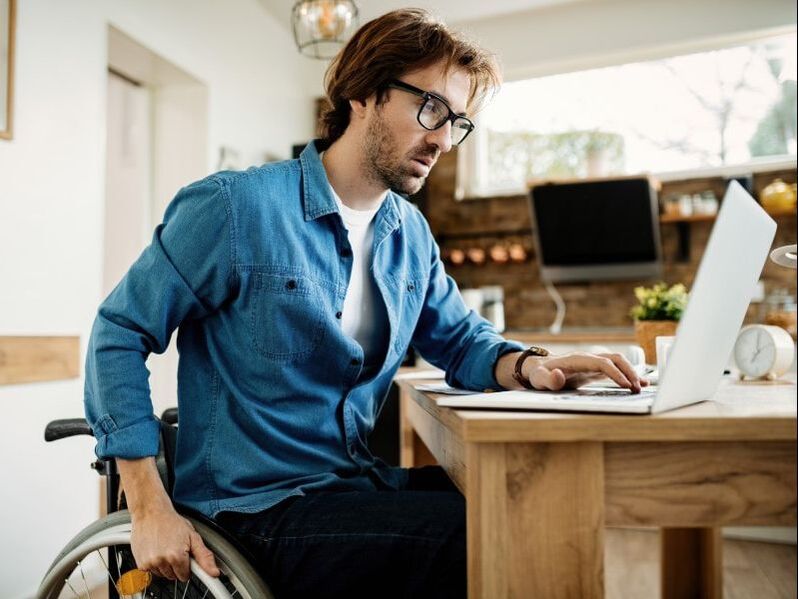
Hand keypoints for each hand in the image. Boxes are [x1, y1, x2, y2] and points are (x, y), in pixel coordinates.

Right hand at [130, 505, 219, 581]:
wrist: (151, 512)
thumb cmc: (171, 522)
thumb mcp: (193, 536)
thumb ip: (204, 556)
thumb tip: (214, 572)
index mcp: (176, 556)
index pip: (185, 576)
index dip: (187, 566)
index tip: (185, 556)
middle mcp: (162, 561)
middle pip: (173, 576)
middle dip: (176, 565)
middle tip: (175, 548)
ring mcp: (150, 563)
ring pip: (162, 574)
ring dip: (165, 565)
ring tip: (165, 547)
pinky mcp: (141, 563)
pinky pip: (151, 571)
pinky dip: (154, 563)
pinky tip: (156, 550)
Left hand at [523, 351, 647, 392]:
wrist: (539, 368)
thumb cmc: (539, 373)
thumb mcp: (539, 378)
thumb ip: (548, 379)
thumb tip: (558, 375)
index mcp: (577, 359)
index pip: (602, 363)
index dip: (615, 373)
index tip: (626, 385)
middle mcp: (588, 358)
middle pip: (615, 359)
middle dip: (629, 372)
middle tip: (637, 388)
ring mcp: (593, 363)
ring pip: (618, 362)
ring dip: (631, 372)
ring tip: (641, 387)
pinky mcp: (595, 370)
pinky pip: (615, 369)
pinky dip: (628, 375)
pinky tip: (639, 384)